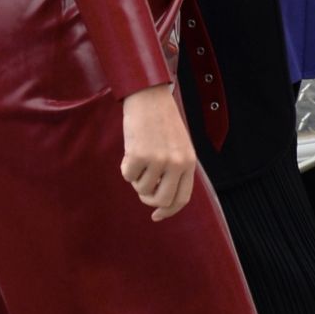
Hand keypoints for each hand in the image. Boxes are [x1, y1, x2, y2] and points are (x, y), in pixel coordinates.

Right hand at [121, 84, 195, 221]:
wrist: (149, 97)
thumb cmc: (162, 121)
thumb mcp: (179, 146)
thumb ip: (175, 170)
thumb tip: (161, 201)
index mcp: (188, 162)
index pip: (182, 198)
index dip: (168, 211)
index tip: (157, 216)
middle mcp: (176, 163)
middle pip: (162, 200)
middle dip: (149, 199)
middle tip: (143, 189)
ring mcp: (158, 160)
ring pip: (141, 188)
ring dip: (136, 178)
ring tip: (139, 158)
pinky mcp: (139, 155)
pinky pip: (127, 176)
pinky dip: (126, 167)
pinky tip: (131, 151)